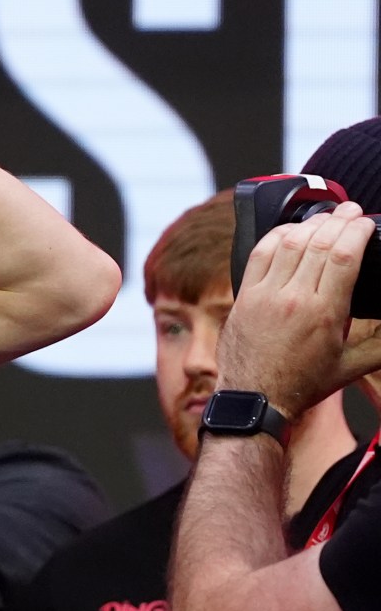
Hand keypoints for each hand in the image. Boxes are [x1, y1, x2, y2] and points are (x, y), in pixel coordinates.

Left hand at [217, 200, 380, 415]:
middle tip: (352, 211)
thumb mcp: (353, 364)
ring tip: (328, 216)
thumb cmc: (303, 384)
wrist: (255, 399)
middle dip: (340, 220)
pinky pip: (259, 254)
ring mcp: (264, 295)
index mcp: (324, 313)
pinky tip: (291, 229)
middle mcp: (292, 299)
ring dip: (311, 224)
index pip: (344, 256)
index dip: (358, 231)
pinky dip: (277, 236)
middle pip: (319, 243)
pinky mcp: (244, 297)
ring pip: (289, 244)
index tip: (366, 222)